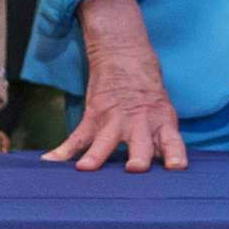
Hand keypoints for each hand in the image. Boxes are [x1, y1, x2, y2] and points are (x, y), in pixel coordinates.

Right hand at [46, 0, 185, 172]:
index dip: (175, 154)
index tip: (177, 167)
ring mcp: (115, 119)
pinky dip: (63, 150)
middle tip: (135, 169)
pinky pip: (78, 137)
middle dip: (138, 157)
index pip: (172, 141)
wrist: (125, 55)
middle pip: (140, 143)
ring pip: (105, 141)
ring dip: (96, 155)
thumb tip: (168, 173)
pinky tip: (51, 160)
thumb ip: (163, 142)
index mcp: (161, 122)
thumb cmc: (149, 94)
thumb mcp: (163, 113)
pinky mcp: (94, 115)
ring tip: (85, 168)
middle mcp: (139, 123)